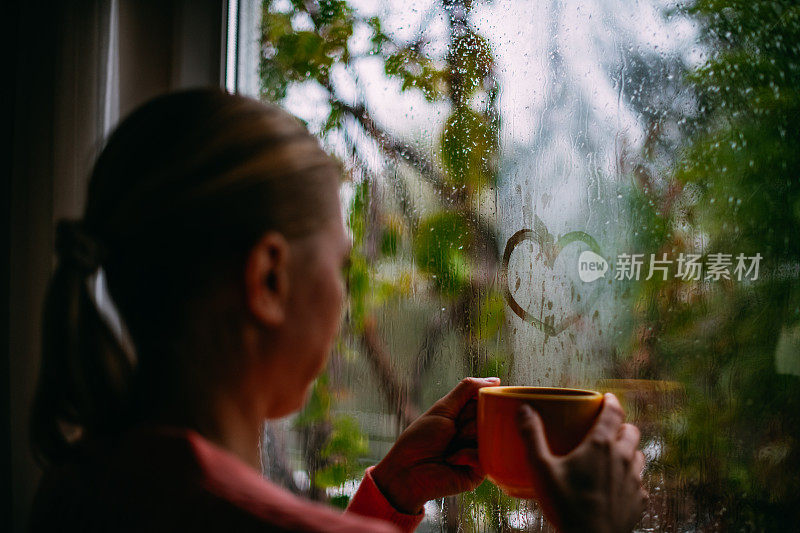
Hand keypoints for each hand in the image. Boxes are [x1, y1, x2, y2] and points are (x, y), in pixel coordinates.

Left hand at [371, 377, 500, 513]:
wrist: (408, 471)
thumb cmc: (420, 439)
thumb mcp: (443, 408)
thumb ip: (468, 390)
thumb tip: (496, 380)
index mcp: (467, 417)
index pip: (485, 402)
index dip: (473, 404)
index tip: (459, 412)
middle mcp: (476, 433)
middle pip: (489, 417)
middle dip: (467, 422)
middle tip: (452, 431)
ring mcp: (480, 452)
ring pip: (490, 435)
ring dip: (465, 437)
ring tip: (450, 446)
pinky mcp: (481, 471)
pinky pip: (485, 455)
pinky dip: (465, 455)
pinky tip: (451, 460)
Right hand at [517, 393, 646, 532]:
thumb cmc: (565, 506)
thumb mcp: (541, 469)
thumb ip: (532, 436)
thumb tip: (524, 409)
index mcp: (601, 445)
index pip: (614, 412)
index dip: (611, 402)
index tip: (607, 398)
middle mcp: (623, 458)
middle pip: (631, 431)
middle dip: (621, 426)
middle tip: (607, 428)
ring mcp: (635, 480)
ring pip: (639, 455)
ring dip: (628, 451)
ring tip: (612, 456)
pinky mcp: (639, 501)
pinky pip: (639, 482)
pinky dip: (630, 478)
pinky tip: (616, 486)